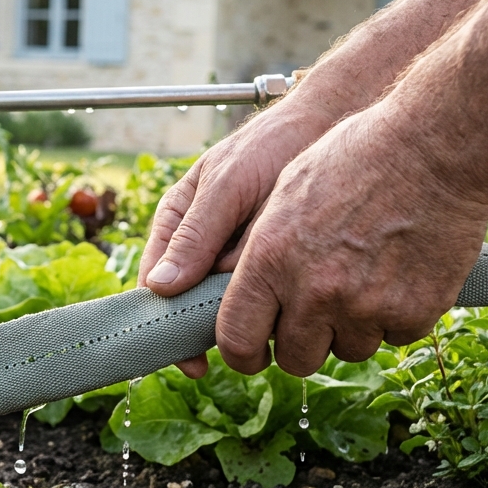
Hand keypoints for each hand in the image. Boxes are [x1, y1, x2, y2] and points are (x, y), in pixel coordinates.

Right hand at [137, 101, 333, 376]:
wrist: (330, 128)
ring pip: (233, 305)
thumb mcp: (226, 185)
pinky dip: (278, 306)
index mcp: (176, 225)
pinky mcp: (274, 263)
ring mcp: (238, 257)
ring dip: (251, 316)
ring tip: (278, 319)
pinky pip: (268, 296)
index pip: (157, 285)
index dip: (168, 325)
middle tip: (242, 350)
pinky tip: (297, 309)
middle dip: (216, 326)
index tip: (190, 360)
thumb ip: (196, 234)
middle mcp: (203, 247)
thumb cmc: (270, 145)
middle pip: (194, 304)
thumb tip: (159, 287)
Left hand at [191, 106, 487, 374]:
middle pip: (295, 359)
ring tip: (364, 274)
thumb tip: (220, 289)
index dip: (243, 354)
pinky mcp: (413, 313)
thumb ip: (256, 252)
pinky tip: (400, 271)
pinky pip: (394, 337)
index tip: (253, 353)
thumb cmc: (353, 159)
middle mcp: (314, 291)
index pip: (237, 339)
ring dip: (352, 326)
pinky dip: (396, 315)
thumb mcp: (284, 192)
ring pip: (348, 350)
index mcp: (271, 259)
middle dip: (302, 343)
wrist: (432, 148)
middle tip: (316, 311)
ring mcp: (366, 307)